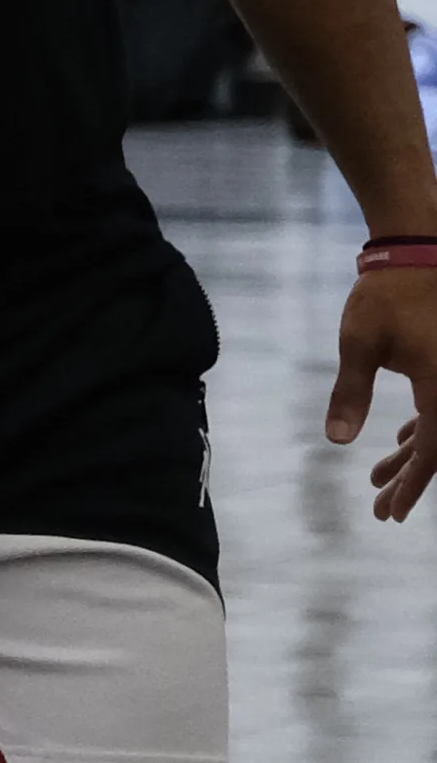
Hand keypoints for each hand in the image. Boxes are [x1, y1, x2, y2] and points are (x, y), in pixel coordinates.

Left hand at [325, 264, 436, 523]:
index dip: (413, 485)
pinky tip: (399, 443)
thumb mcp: (359, 344)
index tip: (390, 513)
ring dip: (412, 456)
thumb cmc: (386, 293)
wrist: (415, 249)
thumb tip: (336, 440)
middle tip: (380, 510)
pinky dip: (422, 428)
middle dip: (410, 480)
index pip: (434, 451)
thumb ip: (349, 393)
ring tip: (376, 480)